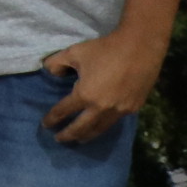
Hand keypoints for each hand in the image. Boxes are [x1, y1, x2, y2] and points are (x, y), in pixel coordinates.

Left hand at [42, 28, 163, 144]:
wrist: (141, 46)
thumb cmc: (105, 49)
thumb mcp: (73, 52)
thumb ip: (56, 64)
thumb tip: (50, 73)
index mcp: (85, 95)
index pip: (63, 111)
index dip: (52, 118)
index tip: (45, 124)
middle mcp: (102, 107)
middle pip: (81, 128)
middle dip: (68, 135)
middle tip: (59, 139)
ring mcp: (120, 109)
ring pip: (100, 128)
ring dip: (88, 135)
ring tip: (80, 139)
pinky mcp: (134, 107)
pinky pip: (116, 120)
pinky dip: (105, 125)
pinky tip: (101, 125)